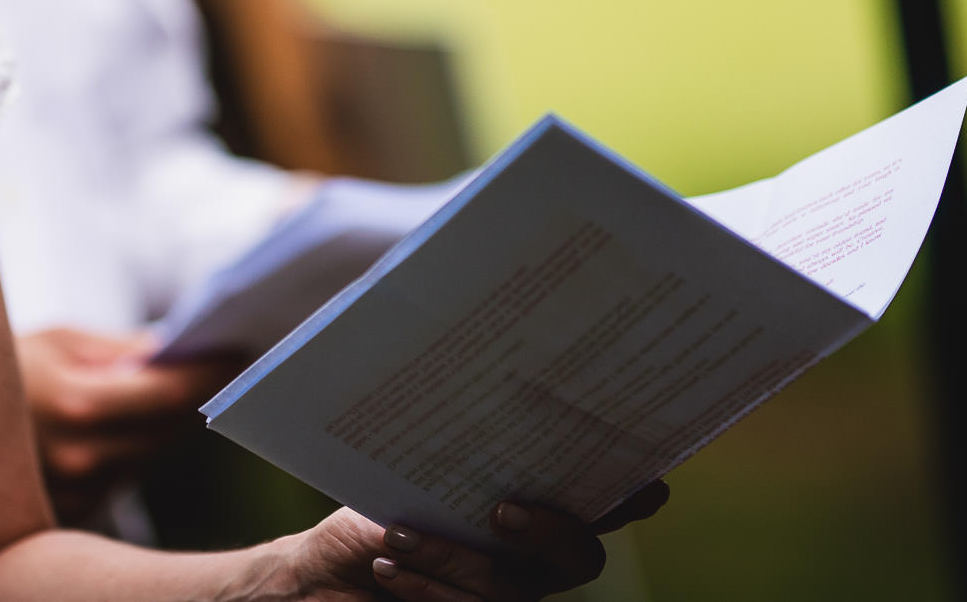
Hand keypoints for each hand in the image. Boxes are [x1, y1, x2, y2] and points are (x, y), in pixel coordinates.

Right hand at [15, 328, 241, 522]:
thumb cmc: (1, 364)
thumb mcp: (59, 340)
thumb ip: (124, 350)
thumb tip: (183, 352)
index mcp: (77, 405)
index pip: (173, 393)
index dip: (212, 372)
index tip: (243, 350)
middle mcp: (82, 459)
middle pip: (171, 428)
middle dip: (197, 393)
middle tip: (230, 360)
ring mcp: (77, 494)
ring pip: (152, 455)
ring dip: (167, 423)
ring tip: (179, 384)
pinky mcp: (73, 512)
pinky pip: (125, 475)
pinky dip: (134, 447)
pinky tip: (130, 422)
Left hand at [282, 484, 669, 600]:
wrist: (316, 574)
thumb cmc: (370, 505)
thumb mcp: (413, 468)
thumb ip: (457, 452)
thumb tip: (482, 384)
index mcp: (533, 505)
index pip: (599, 500)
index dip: (632, 495)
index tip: (650, 484)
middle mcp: (531, 558)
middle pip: (578, 558)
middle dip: (549, 533)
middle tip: (501, 509)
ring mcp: (504, 595)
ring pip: (512, 588)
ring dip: (455, 559)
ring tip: (398, 534)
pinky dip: (429, 585)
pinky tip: (392, 564)